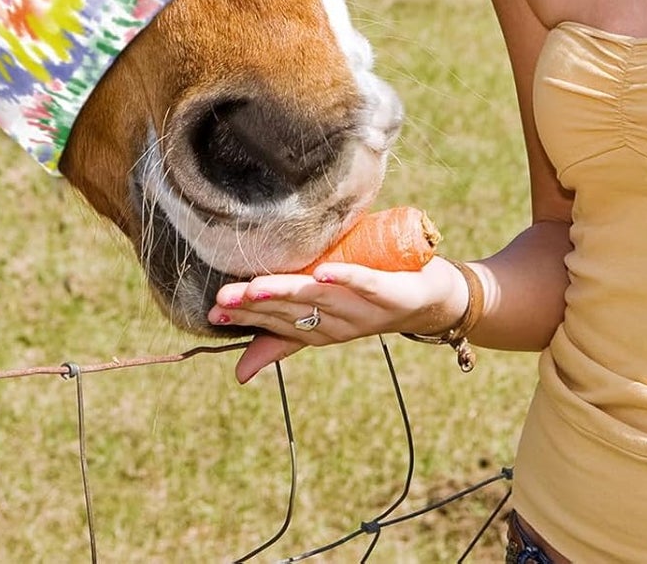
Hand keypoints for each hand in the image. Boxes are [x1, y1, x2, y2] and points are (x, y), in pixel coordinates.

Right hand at [210, 257, 468, 383]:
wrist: (434, 301)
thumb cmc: (373, 300)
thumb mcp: (325, 316)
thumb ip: (283, 337)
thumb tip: (239, 372)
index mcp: (321, 328)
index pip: (276, 323)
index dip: (244, 317)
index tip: (212, 310)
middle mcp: (339, 324)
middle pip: (292, 313)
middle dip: (256, 305)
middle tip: (222, 299)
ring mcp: (365, 309)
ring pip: (320, 299)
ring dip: (288, 293)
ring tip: (256, 286)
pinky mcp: (391, 292)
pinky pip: (366, 284)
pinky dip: (347, 279)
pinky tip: (324, 272)